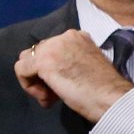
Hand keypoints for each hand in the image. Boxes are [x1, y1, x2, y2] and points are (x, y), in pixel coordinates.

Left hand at [14, 30, 133, 122]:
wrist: (111, 96)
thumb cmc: (104, 87)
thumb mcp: (87, 64)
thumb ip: (70, 60)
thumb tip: (54, 71)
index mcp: (78, 36)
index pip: (52, 48)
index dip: (53, 69)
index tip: (63, 86)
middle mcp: (64, 36)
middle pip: (37, 54)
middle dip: (42, 75)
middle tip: (55, 94)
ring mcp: (53, 47)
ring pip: (26, 61)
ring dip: (35, 81)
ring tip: (50, 97)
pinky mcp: (43, 61)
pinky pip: (22, 71)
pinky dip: (29, 87)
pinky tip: (47, 98)